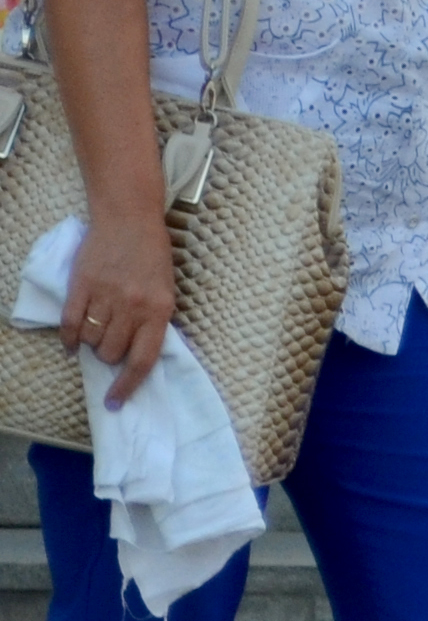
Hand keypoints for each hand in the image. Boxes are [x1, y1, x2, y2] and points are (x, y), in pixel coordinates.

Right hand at [59, 212, 172, 405]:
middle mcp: (133, 305)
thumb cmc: (152, 256)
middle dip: (109, 354)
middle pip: (111, 353)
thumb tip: (136, 357)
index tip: (116, 402)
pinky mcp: (81, 287)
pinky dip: (69, 339)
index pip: (143, 359)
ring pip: (90, 342)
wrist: (130, 219)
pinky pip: (70, 325)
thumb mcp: (165, 289)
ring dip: (91, 343)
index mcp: (160, 308)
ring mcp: (105, 296)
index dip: (128, 385)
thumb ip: (153, 321)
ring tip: (98, 328)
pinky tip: (73, 341)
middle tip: (111, 340)